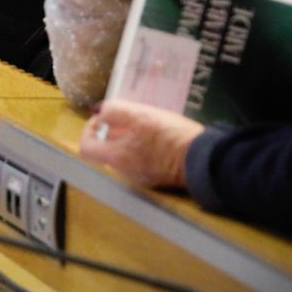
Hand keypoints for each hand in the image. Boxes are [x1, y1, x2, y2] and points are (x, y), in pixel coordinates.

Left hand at [78, 99, 204, 188]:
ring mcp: (142, 178)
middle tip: (130, 119)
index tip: (103, 119)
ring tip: (148, 126)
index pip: (86, 149)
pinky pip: (140, 161)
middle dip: (114, 132)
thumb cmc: (171, 136)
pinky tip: (159, 137)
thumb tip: (99, 113)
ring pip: (124, 156)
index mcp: (117, 158)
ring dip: (129, 139)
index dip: (89, 130)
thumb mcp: (140, 115)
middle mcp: (125, 173)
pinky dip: (143, 149)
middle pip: (106, 151)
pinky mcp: (158, 179)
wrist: (205, 159)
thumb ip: (114, 111)